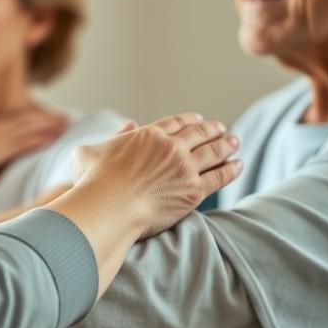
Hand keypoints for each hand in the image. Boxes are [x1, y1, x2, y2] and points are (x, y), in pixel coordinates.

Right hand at [0, 106, 67, 183]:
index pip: (14, 120)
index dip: (32, 117)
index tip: (47, 116)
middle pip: (26, 121)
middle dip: (46, 118)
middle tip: (65, 117)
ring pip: (29, 128)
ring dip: (48, 126)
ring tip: (66, 124)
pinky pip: (24, 143)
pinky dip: (39, 139)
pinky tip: (52, 138)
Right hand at [52, 112, 240, 241]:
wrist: (108, 207)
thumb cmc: (93, 181)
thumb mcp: (89, 151)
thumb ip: (109, 137)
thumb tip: (127, 125)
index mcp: (147, 134)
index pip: (175, 123)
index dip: (189, 120)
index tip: (198, 120)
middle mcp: (170, 147)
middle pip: (198, 133)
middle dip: (212, 129)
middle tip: (222, 128)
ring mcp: (185, 168)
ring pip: (213, 152)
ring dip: (227, 145)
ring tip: (235, 142)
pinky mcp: (194, 191)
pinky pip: (219, 176)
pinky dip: (231, 169)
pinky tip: (239, 165)